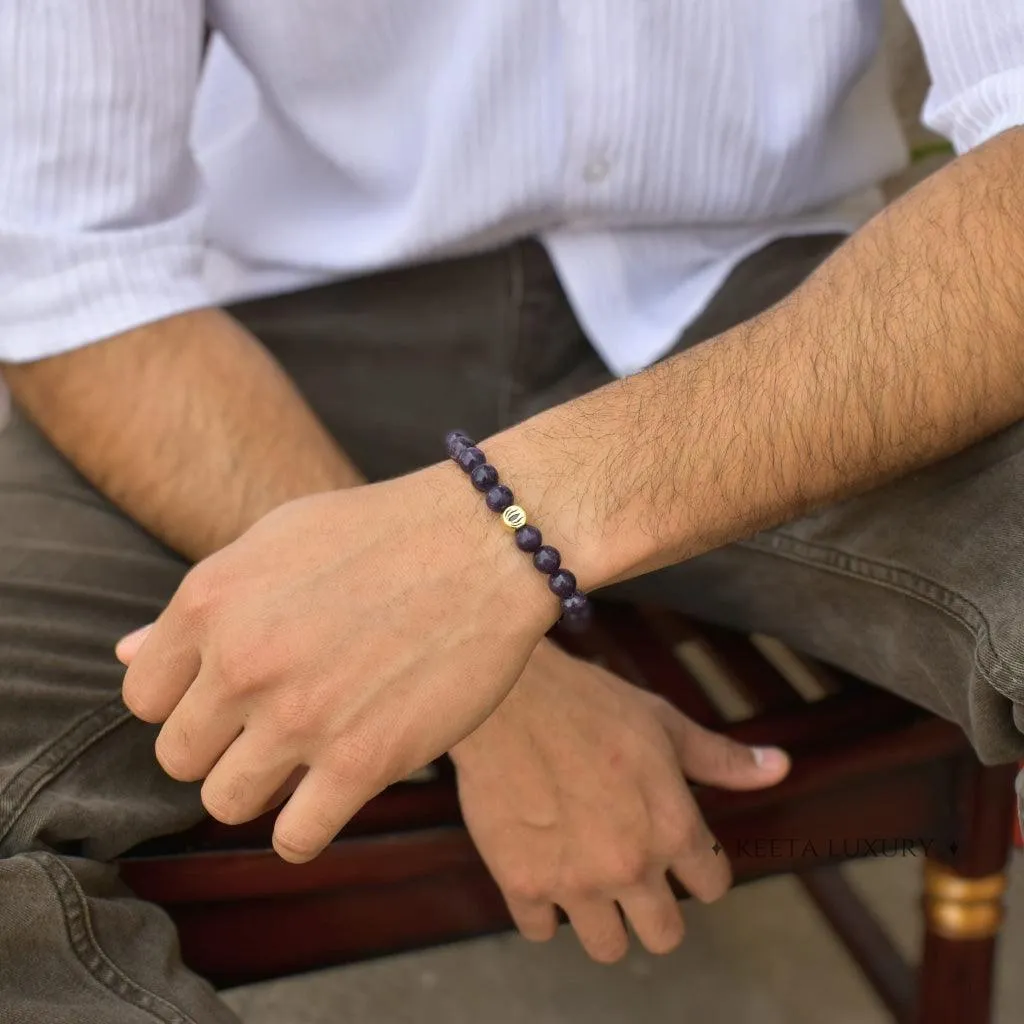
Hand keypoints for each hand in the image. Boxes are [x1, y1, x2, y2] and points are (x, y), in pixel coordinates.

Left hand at [118, 464, 554, 862]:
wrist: (484, 544)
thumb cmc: (382, 534)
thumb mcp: (276, 540)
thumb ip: (203, 605)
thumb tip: (126, 655)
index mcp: (211, 602)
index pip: (143, 699)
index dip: (185, 702)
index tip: (229, 697)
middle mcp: (242, 662)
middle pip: (180, 758)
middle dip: (221, 746)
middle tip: (274, 724)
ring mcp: (301, 717)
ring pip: (227, 803)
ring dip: (262, 788)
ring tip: (306, 756)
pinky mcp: (362, 760)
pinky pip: (295, 839)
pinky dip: (305, 828)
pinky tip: (332, 791)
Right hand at [451, 639, 789, 962]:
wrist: (508, 696)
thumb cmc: (589, 703)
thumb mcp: (664, 723)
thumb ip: (721, 758)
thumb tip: (780, 766)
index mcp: (673, 828)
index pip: (712, 885)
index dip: (698, 866)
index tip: (677, 852)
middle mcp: (630, 867)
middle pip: (665, 935)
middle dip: (655, 908)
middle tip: (632, 873)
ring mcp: (575, 882)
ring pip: (607, 947)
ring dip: (602, 919)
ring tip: (588, 877)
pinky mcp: (522, 883)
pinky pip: (539, 930)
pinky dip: (542, 907)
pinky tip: (542, 868)